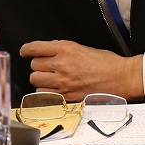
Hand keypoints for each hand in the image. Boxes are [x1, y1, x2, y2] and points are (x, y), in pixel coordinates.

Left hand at [20, 40, 143, 101]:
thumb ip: (63, 50)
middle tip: (46, 67)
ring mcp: (63, 82)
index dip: (26, 50)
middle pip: (34, 66)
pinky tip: (54, 89)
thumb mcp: (83, 48)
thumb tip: (48, 53)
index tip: (24, 51)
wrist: (120, 77)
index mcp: (66, 49)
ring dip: (40, 79)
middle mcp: (62, 64)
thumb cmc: (106, 62)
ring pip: (36, 80)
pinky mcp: (66, 95)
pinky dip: (46, 91)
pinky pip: (44, 94)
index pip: (36, 48)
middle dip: (38, 66)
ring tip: (50, 78)